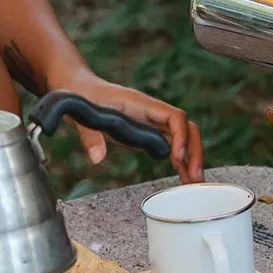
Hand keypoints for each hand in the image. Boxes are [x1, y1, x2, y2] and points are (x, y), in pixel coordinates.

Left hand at [52, 71, 203, 183]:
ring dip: (191, 160)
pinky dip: (180, 162)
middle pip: (187, 129)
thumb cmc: (81, 97)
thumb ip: (90, 135)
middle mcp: (152, 113)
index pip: (174, 116)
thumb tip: (98, 158)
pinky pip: (171, 147)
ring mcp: (152, 123)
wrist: (78, 89)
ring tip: (194, 183)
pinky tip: (184, 178)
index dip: (181, 136)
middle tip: (195, 178)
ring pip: (183, 139)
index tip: (178, 157)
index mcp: (140, 104)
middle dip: (194, 152)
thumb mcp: (81, 114)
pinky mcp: (147, 134)